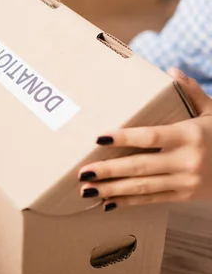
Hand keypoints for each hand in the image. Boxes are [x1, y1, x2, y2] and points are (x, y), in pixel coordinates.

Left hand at [79, 68, 211, 210]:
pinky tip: (107, 203)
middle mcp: (187, 160)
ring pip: (143, 187)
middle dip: (108, 171)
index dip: (123, 138)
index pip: (150, 136)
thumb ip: (191, 92)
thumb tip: (171, 71)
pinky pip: (152, 199)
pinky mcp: (185, 196)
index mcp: (190, 134)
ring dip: (112, 189)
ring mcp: (186, 181)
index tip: (99, 139)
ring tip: (86, 190)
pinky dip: (128, 202)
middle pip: (140, 166)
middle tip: (82, 173)